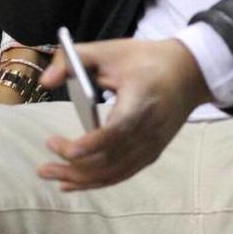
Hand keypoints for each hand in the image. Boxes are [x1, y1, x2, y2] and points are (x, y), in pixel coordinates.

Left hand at [36, 37, 213, 189]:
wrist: (189, 73)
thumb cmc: (145, 60)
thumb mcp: (108, 50)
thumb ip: (73, 60)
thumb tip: (46, 81)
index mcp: (140, 101)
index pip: (117, 130)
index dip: (91, 144)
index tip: (64, 148)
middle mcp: (149, 130)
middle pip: (111, 159)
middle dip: (74, 167)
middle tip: (43, 166)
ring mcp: (152, 146)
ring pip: (115, 172)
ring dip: (81, 179)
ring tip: (50, 174)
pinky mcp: (151, 153)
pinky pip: (122, 173)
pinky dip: (97, 181)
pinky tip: (73, 183)